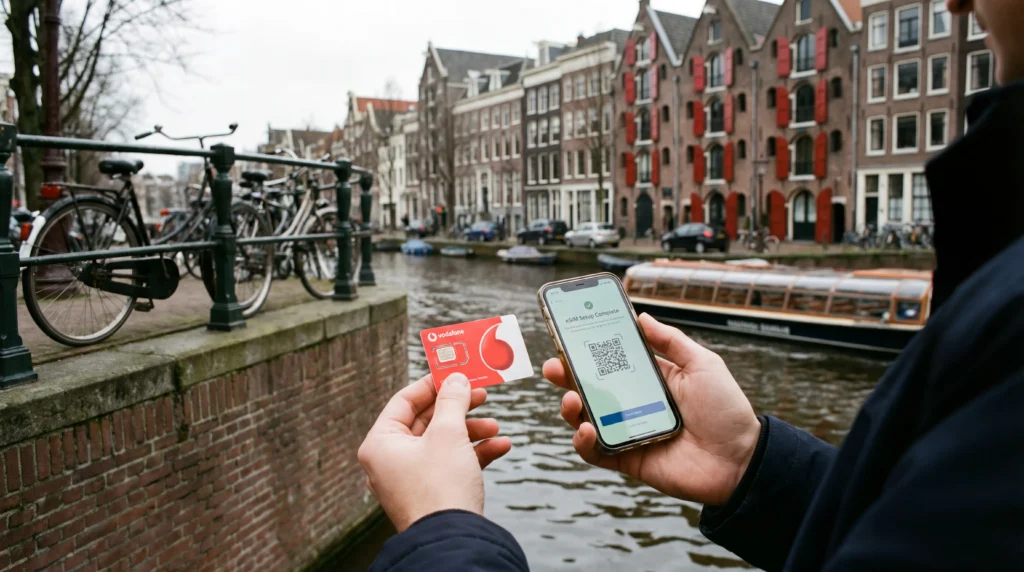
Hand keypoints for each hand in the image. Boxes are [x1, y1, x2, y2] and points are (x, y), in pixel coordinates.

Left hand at [358, 373, 512, 531]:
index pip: (404, 400)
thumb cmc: (440, 486)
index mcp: (381, 443)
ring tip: (495, 426)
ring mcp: (411, 479)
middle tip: (481, 394)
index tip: (457, 373)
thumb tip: (456, 378)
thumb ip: (452, 400)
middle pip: (426, 421)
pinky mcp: (431, 493)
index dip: (432, 384)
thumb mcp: (448, 433)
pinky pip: (452, 464)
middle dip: (459, 409)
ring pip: (443, 442)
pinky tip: (501, 446)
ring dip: (472, 431)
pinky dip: (475, 453)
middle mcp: (390, 461)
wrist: (454, 540)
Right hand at [544, 314, 760, 505]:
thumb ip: (671, 341)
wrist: (741, 460)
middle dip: (567, 377)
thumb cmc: (727, 410)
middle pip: (591, 389)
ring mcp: (629, 432)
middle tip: (553, 367)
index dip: (589, 350)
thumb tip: (641, 316)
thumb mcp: (703, 364)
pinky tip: (586, 430)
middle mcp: (635, 404)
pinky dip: (584, 442)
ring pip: (586, 419)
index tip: (569, 337)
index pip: (611, 362)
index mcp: (650, 380)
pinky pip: (597, 453)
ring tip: (571, 399)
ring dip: (571, 408)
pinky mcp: (628, 460)